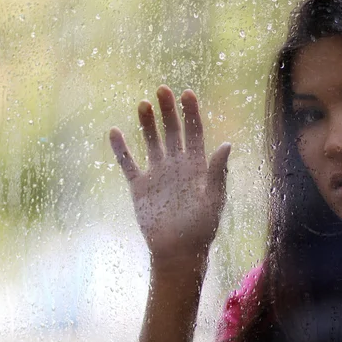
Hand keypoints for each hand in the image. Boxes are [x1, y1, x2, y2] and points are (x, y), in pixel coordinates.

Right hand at [109, 85, 230, 264]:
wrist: (178, 251)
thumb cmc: (201, 227)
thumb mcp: (213, 198)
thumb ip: (217, 171)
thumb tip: (227, 144)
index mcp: (197, 166)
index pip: (195, 133)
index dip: (192, 113)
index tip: (187, 93)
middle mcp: (177, 166)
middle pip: (172, 132)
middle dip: (169, 111)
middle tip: (163, 90)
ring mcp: (157, 175)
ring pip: (151, 142)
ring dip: (147, 124)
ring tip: (143, 104)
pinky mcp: (140, 187)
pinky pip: (128, 164)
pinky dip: (121, 149)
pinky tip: (115, 132)